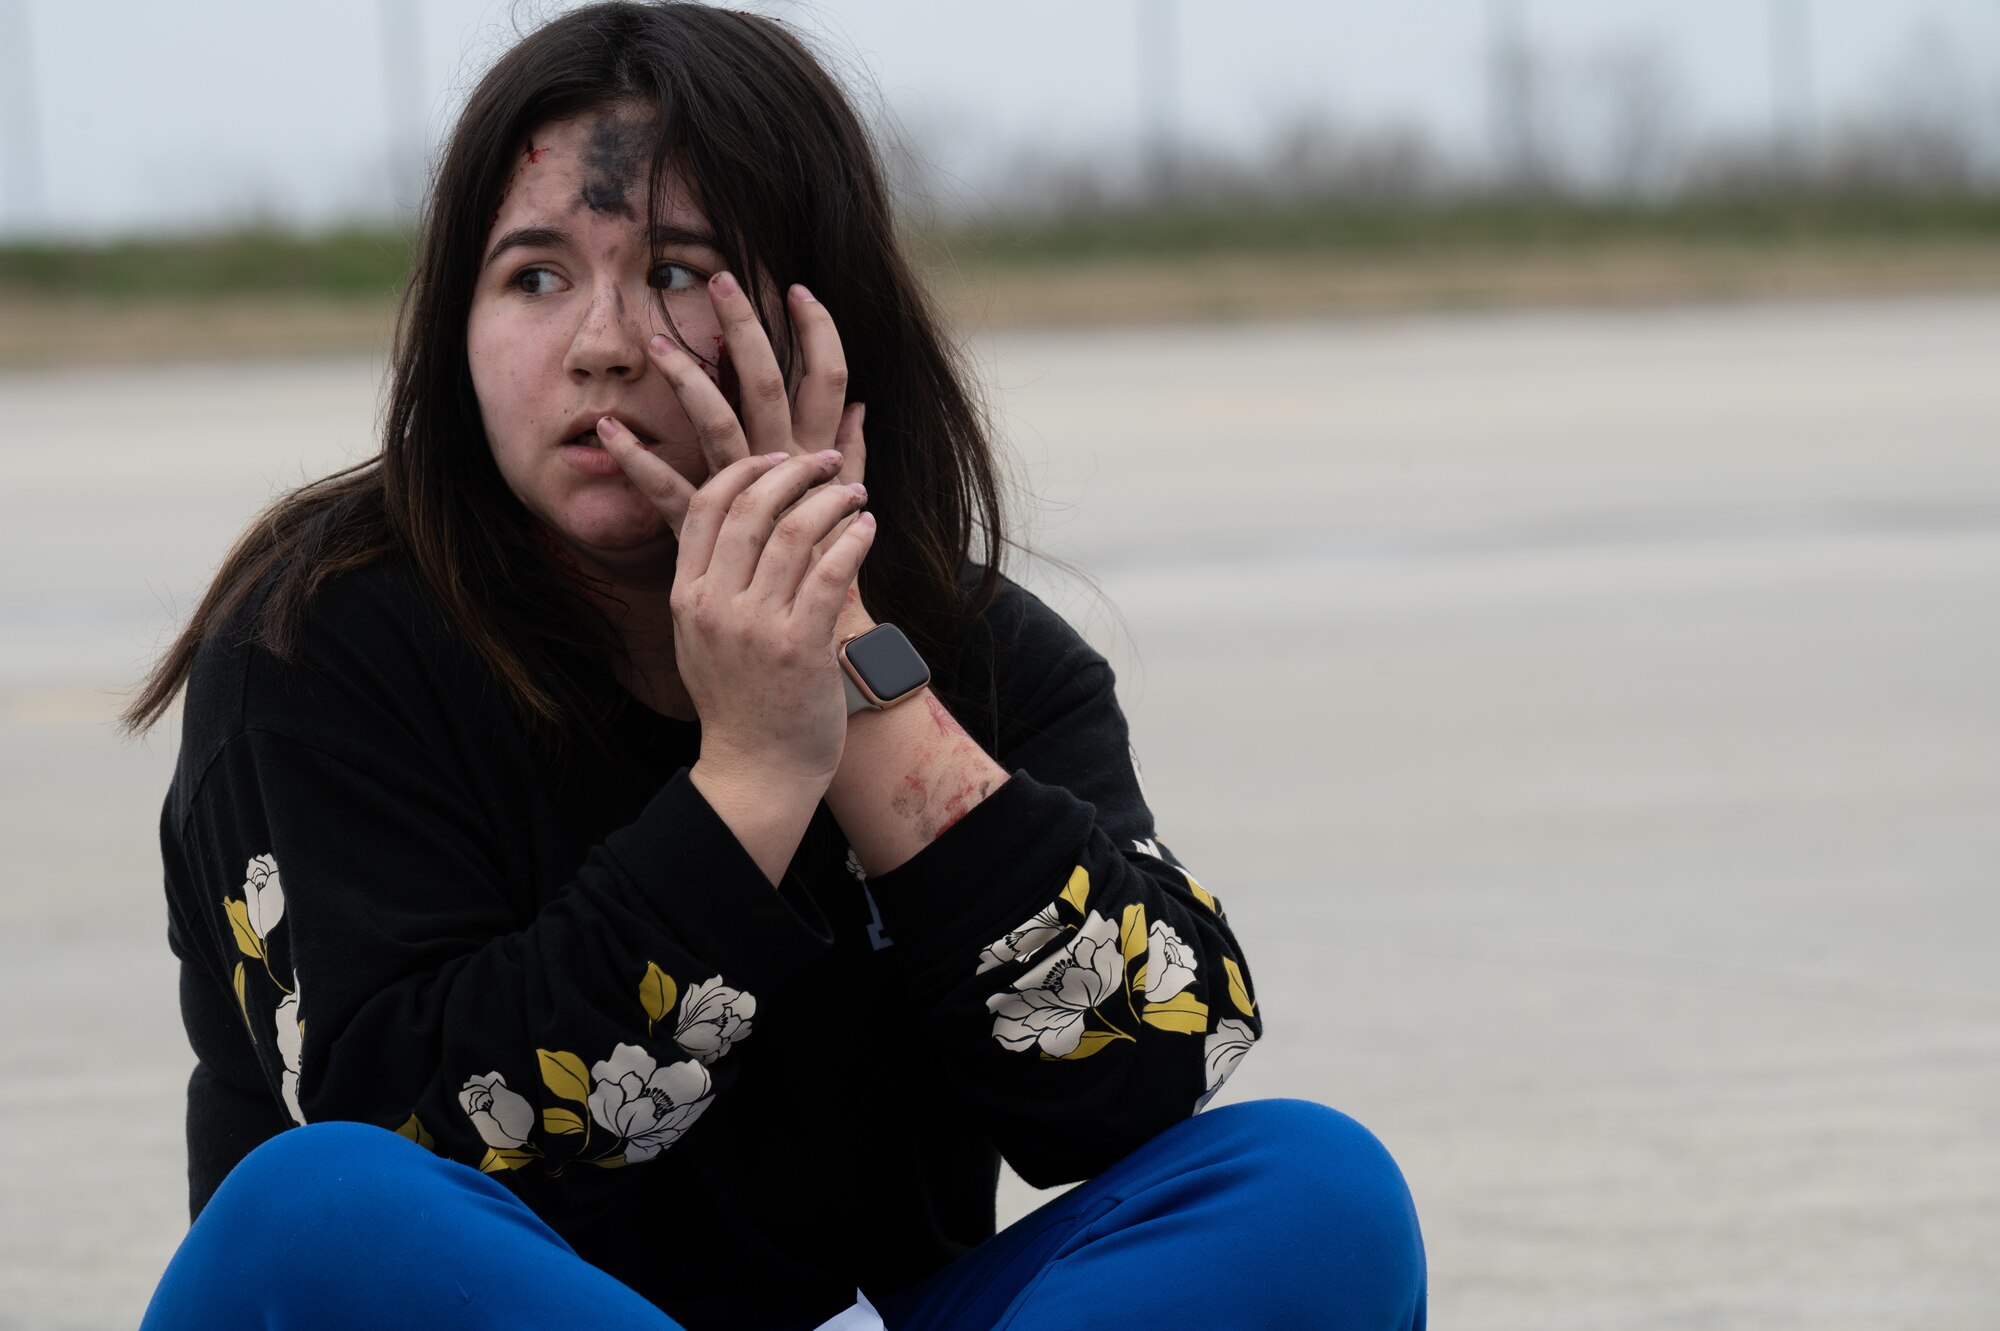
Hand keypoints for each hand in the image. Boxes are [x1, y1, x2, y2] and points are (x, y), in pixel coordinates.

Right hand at [595, 431, 873, 790]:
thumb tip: (731, 521)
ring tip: (854, 494)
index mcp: (688, 596)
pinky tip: (867, 528)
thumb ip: (708, 581)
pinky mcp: (801, 647)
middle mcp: (716, 606)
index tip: (779, 458)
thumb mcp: (699, 637)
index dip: (746, 469)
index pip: (708, 505)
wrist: (757, 768)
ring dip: (832, 501)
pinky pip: (831, 572)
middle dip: (794, 472)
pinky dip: (853, 540)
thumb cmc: (737, 700)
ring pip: (796, 533)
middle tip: (825, 462)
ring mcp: (757, 627)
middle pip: (752, 508)